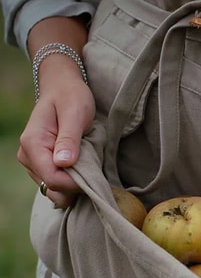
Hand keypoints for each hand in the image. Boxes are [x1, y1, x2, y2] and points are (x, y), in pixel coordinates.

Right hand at [17, 54, 94, 207]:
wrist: (63, 88)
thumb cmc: (71, 97)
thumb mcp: (75, 114)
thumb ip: (69, 139)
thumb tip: (63, 163)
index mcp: (32, 144)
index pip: (53, 179)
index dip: (76, 183)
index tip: (95, 174)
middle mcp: (28, 156)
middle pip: (53, 188)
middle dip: (76, 185)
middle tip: (94, 169)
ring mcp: (33, 162)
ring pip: (55, 189)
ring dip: (75, 184)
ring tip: (88, 165)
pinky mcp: (42, 165)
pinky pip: (57, 183)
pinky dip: (72, 181)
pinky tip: (83, 168)